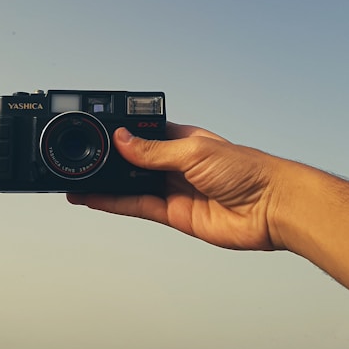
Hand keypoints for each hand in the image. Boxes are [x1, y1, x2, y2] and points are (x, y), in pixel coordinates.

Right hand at [67, 122, 280, 250]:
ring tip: (78, 181)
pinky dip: (115, 203)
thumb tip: (123, 140)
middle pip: (134, 163)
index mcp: (182, 142)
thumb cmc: (245, 170)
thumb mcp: (194, 152)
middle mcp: (175, 165)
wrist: (269, 208)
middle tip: (83, 160)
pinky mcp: (174, 214)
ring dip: (106, 185)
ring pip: (132, 187)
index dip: (122, 136)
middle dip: (110, 163)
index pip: (144, 136)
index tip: (98, 135)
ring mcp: (173, 190)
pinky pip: (138, 206)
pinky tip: (95, 198)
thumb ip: (155, 151)